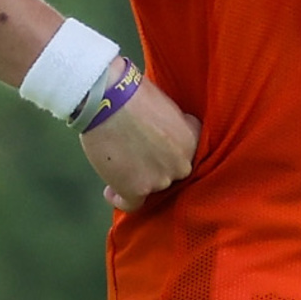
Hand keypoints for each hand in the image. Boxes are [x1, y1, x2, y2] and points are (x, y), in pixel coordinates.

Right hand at [81, 77, 197, 211]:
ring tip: (117, 167)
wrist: (108, 100)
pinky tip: (111, 192)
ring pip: (150, 187)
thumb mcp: (169, 108)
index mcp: (192, 142)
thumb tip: (166, 134)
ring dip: (135, 180)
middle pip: (168, 172)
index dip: (168, 152)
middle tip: (134, 157)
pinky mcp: (135, 190)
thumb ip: (174, 128)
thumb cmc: (134, 95)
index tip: (154, 150)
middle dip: (154, 166)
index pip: (185, 155)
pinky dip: (120, 199)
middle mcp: (181, 166)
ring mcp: (159, 180)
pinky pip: (131, 204)